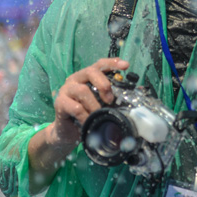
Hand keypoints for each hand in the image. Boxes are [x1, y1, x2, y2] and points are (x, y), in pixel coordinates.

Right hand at [28, 58, 129, 186]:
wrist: (68, 132)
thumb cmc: (87, 115)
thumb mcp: (101, 104)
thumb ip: (113, 97)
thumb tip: (136, 93)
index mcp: (87, 77)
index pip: (100, 64)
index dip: (112, 63)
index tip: (126, 66)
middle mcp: (76, 79)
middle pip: (90, 71)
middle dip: (104, 84)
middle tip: (110, 99)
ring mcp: (66, 90)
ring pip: (82, 91)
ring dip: (95, 105)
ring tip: (99, 115)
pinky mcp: (60, 103)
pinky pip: (75, 108)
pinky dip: (86, 116)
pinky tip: (89, 122)